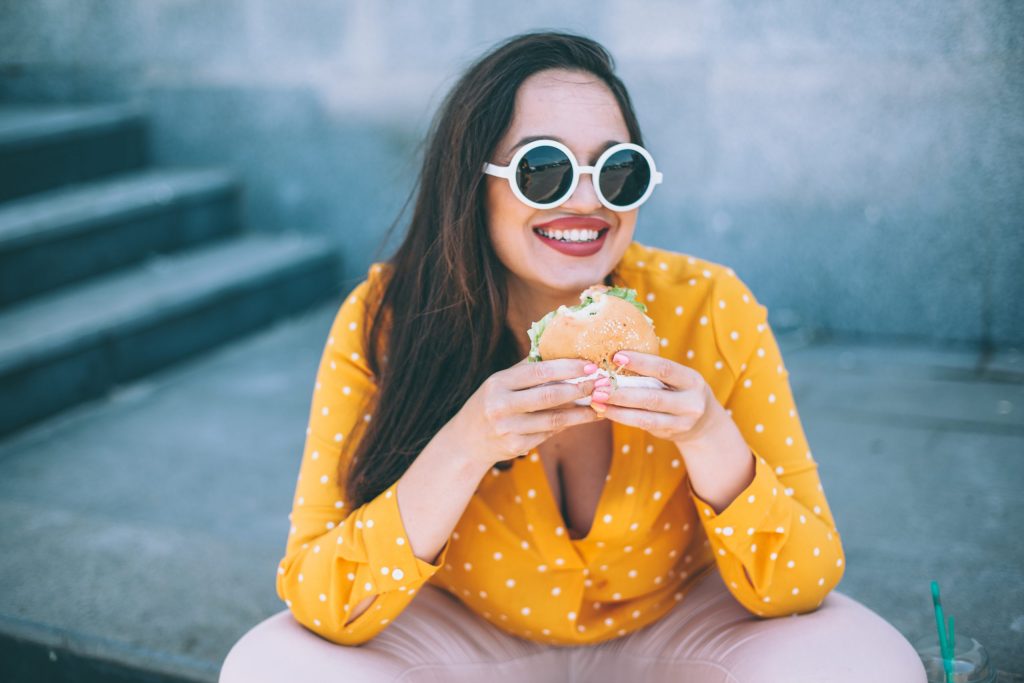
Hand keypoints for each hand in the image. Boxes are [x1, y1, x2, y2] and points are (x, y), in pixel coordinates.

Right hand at [444, 357, 601, 468]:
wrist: (466, 441)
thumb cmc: (490, 403)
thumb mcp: (500, 382)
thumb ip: (527, 368)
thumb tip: (561, 349)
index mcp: (499, 382)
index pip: (539, 371)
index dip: (568, 367)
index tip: (590, 364)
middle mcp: (502, 405)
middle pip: (550, 396)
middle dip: (580, 389)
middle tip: (600, 384)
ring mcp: (508, 428)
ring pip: (554, 419)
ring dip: (581, 413)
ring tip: (599, 405)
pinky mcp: (516, 446)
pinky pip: (549, 434)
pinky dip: (567, 425)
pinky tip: (580, 419)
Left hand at [591, 350, 720, 446]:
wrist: (704, 424)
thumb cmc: (681, 391)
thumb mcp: (678, 378)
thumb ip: (655, 371)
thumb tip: (617, 358)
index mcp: (692, 380)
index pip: (665, 369)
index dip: (641, 362)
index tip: (616, 356)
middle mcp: (691, 402)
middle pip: (652, 397)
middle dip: (622, 392)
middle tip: (598, 385)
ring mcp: (682, 422)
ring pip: (645, 416)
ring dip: (617, 408)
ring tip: (596, 400)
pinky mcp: (670, 434)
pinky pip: (642, 426)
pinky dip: (622, 418)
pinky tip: (606, 411)